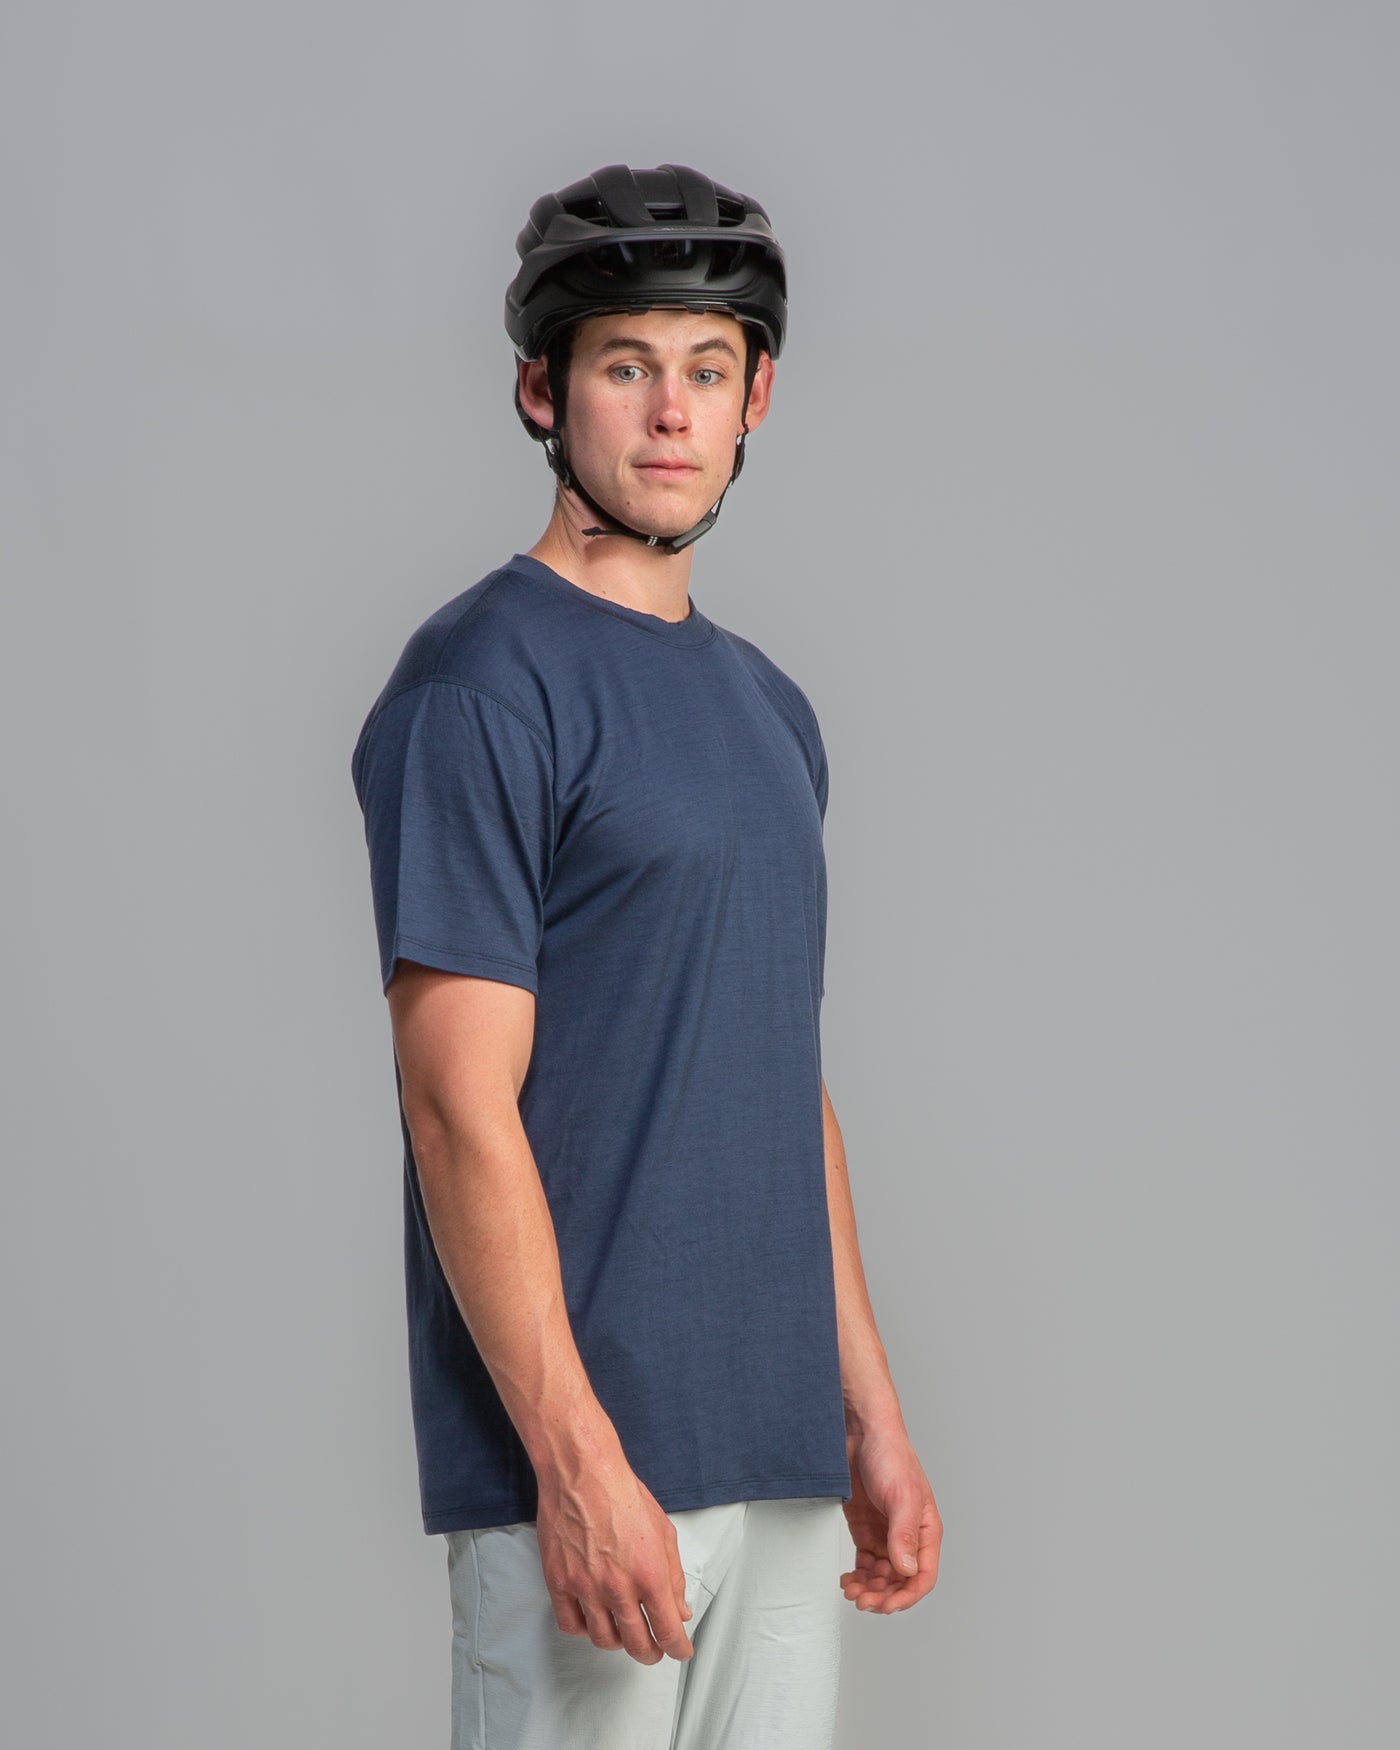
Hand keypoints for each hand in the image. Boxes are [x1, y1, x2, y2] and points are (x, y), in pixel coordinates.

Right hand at [534, 1451, 694, 1664]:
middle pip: (637, 1644)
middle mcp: (618, 1586)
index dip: (678, 1648)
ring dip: (618, 1642)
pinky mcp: (559, 1582)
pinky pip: (571, 1625)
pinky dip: (585, 1630)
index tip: (680, 1651)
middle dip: (650, 1653)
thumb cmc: (623, 1494)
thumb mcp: (663, 1531)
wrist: (581, 1473)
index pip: (668, 1630)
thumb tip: (680, 1611)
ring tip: (623, 1631)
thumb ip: (674, 1576)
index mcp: (650, 1573)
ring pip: (604, 1640)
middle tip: (653, 1649)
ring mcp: (586, 1587)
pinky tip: (593, 1619)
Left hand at [840, 1424, 942, 1613]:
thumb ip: (904, 1535)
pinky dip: (857, 1575)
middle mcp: (907, 1536)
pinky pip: (864, 1562)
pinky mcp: (865, 1528)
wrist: (860, 1431)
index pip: (924, 1576)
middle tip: (861, 1600)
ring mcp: (885, 1533)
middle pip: (900, 1581)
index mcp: (925, 1530)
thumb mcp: (902, 1496)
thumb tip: (907, 1570)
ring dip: (868, 1588)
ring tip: (850, 1590)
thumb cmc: (890, 1455)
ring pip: (881, 1576)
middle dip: (882, 1595)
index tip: (886, 1606)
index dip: (907, 1596)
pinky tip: (847, 1578)